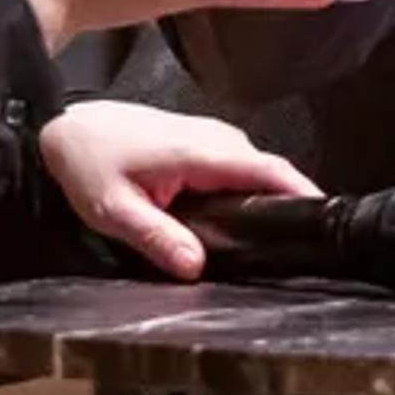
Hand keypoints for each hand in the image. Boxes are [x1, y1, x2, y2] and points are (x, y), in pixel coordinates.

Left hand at [36, 98, 318, 278]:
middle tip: (303, 253)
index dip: (303, 195)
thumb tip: (196, 268)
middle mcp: (216, 139)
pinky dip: (252, 192)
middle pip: (272, 175)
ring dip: (272, 201)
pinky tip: (245, 221)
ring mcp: (213, 137)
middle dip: (292, 208)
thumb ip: (156, 237)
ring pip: (258, 172)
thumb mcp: (113, 210)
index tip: (326, 224)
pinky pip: (242, 169)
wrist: (68, 126)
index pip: (269, 171)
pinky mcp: (206, 142)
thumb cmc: (88, 162)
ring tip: (281, 242)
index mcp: (200, 152)